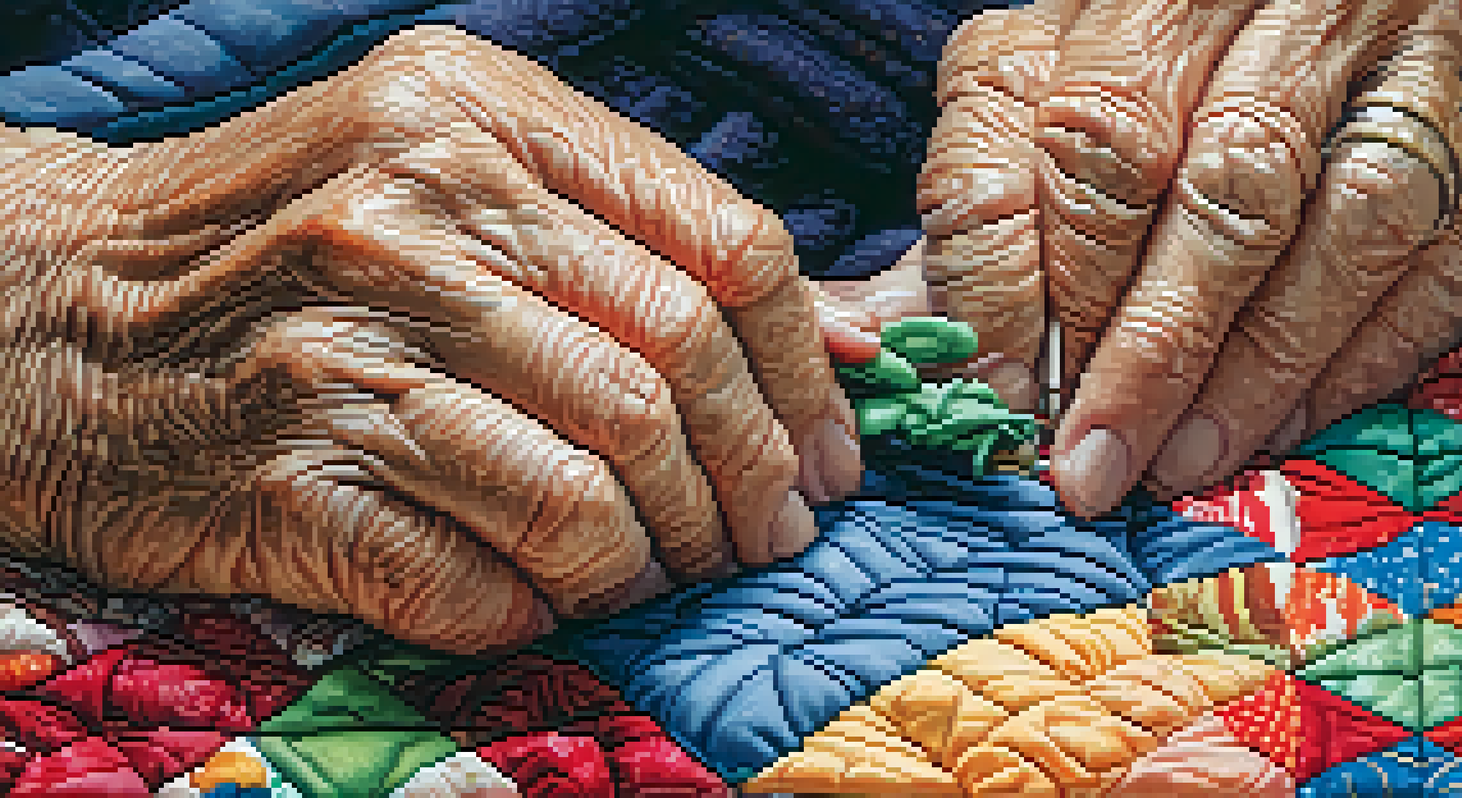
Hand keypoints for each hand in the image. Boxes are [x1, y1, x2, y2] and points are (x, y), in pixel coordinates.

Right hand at [0, 26, 862, 655]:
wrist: (47, 314)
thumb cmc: (285, 248)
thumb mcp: (451, 175)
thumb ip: (636, 235)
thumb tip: (838, 341)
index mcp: (474, 114)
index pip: (720, 244)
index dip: (804, 369)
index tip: (826, 452)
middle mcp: (410, 212)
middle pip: (672, 371)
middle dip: (750, 481)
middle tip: (768, 538)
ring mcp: (345, 346)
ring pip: (593, 486)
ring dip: (657, 556)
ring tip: (663, 573)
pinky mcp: (291, 476)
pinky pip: (484, 576)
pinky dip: (546, 604)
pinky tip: (547, 595)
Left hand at [901, 0, 1461, 516]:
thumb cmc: (1137, 58)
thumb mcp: (1031, 94)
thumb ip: (972, 210)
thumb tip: (877, 338)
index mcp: (1142, 2)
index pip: (1093, 147)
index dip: (1049, 286)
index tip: (1007, 394)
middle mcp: (1277, 17)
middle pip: (1224, 190)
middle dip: (1151, 348)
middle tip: (1091, 461)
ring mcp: (1387, 65)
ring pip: (1345, 224)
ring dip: (1258, 366)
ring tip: (1182, 460)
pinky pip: (1432, 256)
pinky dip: (1357, 358)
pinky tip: (1280, 422)